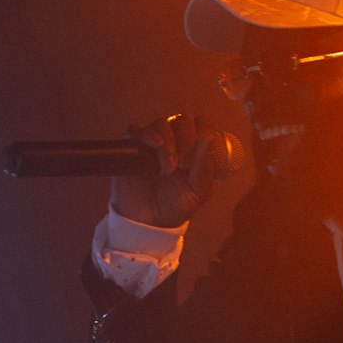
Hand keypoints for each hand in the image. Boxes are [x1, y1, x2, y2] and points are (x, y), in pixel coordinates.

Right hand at [110, 113, 231, 226]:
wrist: (150, 222)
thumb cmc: (177, 205)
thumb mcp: (199, 190)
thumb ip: (205, 165)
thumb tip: (210, 135)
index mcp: (194, 149)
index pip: (201, 124)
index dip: (203, 132)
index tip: (199, 154)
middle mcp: (174, 142)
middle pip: (183, 119)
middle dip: (187, 136)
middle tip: (185, 162)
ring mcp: (152, 144)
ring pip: (162, 123)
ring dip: (169, 143)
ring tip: (169, 169)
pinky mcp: (132, 148)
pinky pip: (137, 130)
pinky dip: (147, 134)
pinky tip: (155, 146)